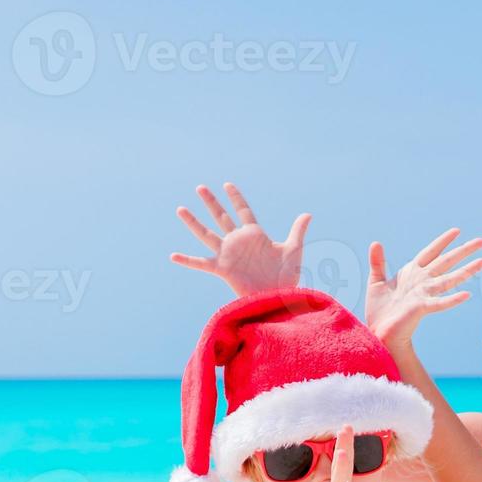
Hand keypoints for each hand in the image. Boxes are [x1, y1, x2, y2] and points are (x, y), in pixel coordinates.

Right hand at [171, 183, 310, 297]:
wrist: (278, 297)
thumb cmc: (287, 276)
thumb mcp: (293, 250)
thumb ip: (297, 231)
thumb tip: (308, 213)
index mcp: (254, 234)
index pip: (243, 210)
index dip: (236, 198)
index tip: (227, 184)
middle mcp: (238, 241)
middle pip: (220, 216)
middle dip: (211, 202)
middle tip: (200, 187)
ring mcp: (228, 254)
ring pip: (206, 234)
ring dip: (193, 222)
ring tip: (180, 209)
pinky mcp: (223, 269)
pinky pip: (201, 263)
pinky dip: (187, 260)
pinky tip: (173, 256)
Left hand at [364, 229, 481, 352]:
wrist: (378, 333)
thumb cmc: (379, 310)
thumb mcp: (376, 282)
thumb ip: (378, 262)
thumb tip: (376, 242)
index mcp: (412, 273)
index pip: (431, 253)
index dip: (443, 241)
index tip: (457, 230)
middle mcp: (422, 281)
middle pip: (446, 262)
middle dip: (463, 251)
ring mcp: (424, 294)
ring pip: (449, 279)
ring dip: (466, 270)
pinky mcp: (421, 308)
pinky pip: (439, 303)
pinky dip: (452, 299)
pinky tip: (466, 295)